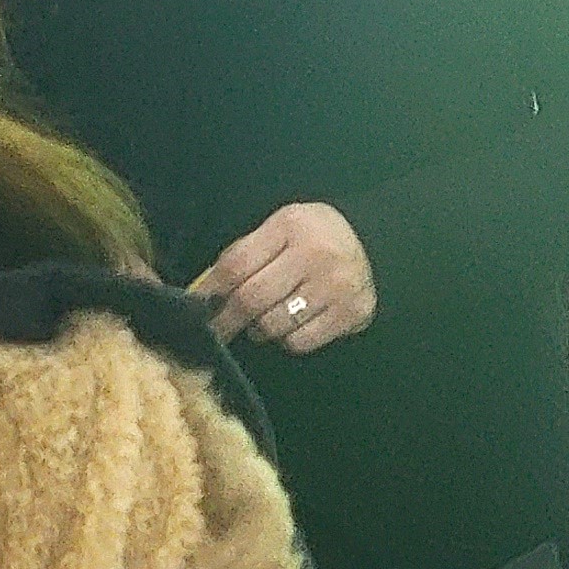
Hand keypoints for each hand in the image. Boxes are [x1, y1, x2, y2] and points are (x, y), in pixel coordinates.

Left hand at [193, 202, 377, 353]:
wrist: (372, 240)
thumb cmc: (312, 236)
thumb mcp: (278, 229)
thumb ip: (245, 255)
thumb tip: (206, 293)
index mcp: (290, 226)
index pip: (236, 265)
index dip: (211, 290)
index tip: (197, 306)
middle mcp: (315, 255)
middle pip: (252, 299)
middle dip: (227, 319)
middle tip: (216, 329)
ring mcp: (336, 287)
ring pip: (274, 325)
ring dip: (258, 329)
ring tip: (259, 321)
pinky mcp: (352, 313)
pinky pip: (301, 341)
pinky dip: (286, 339)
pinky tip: (289, 325)